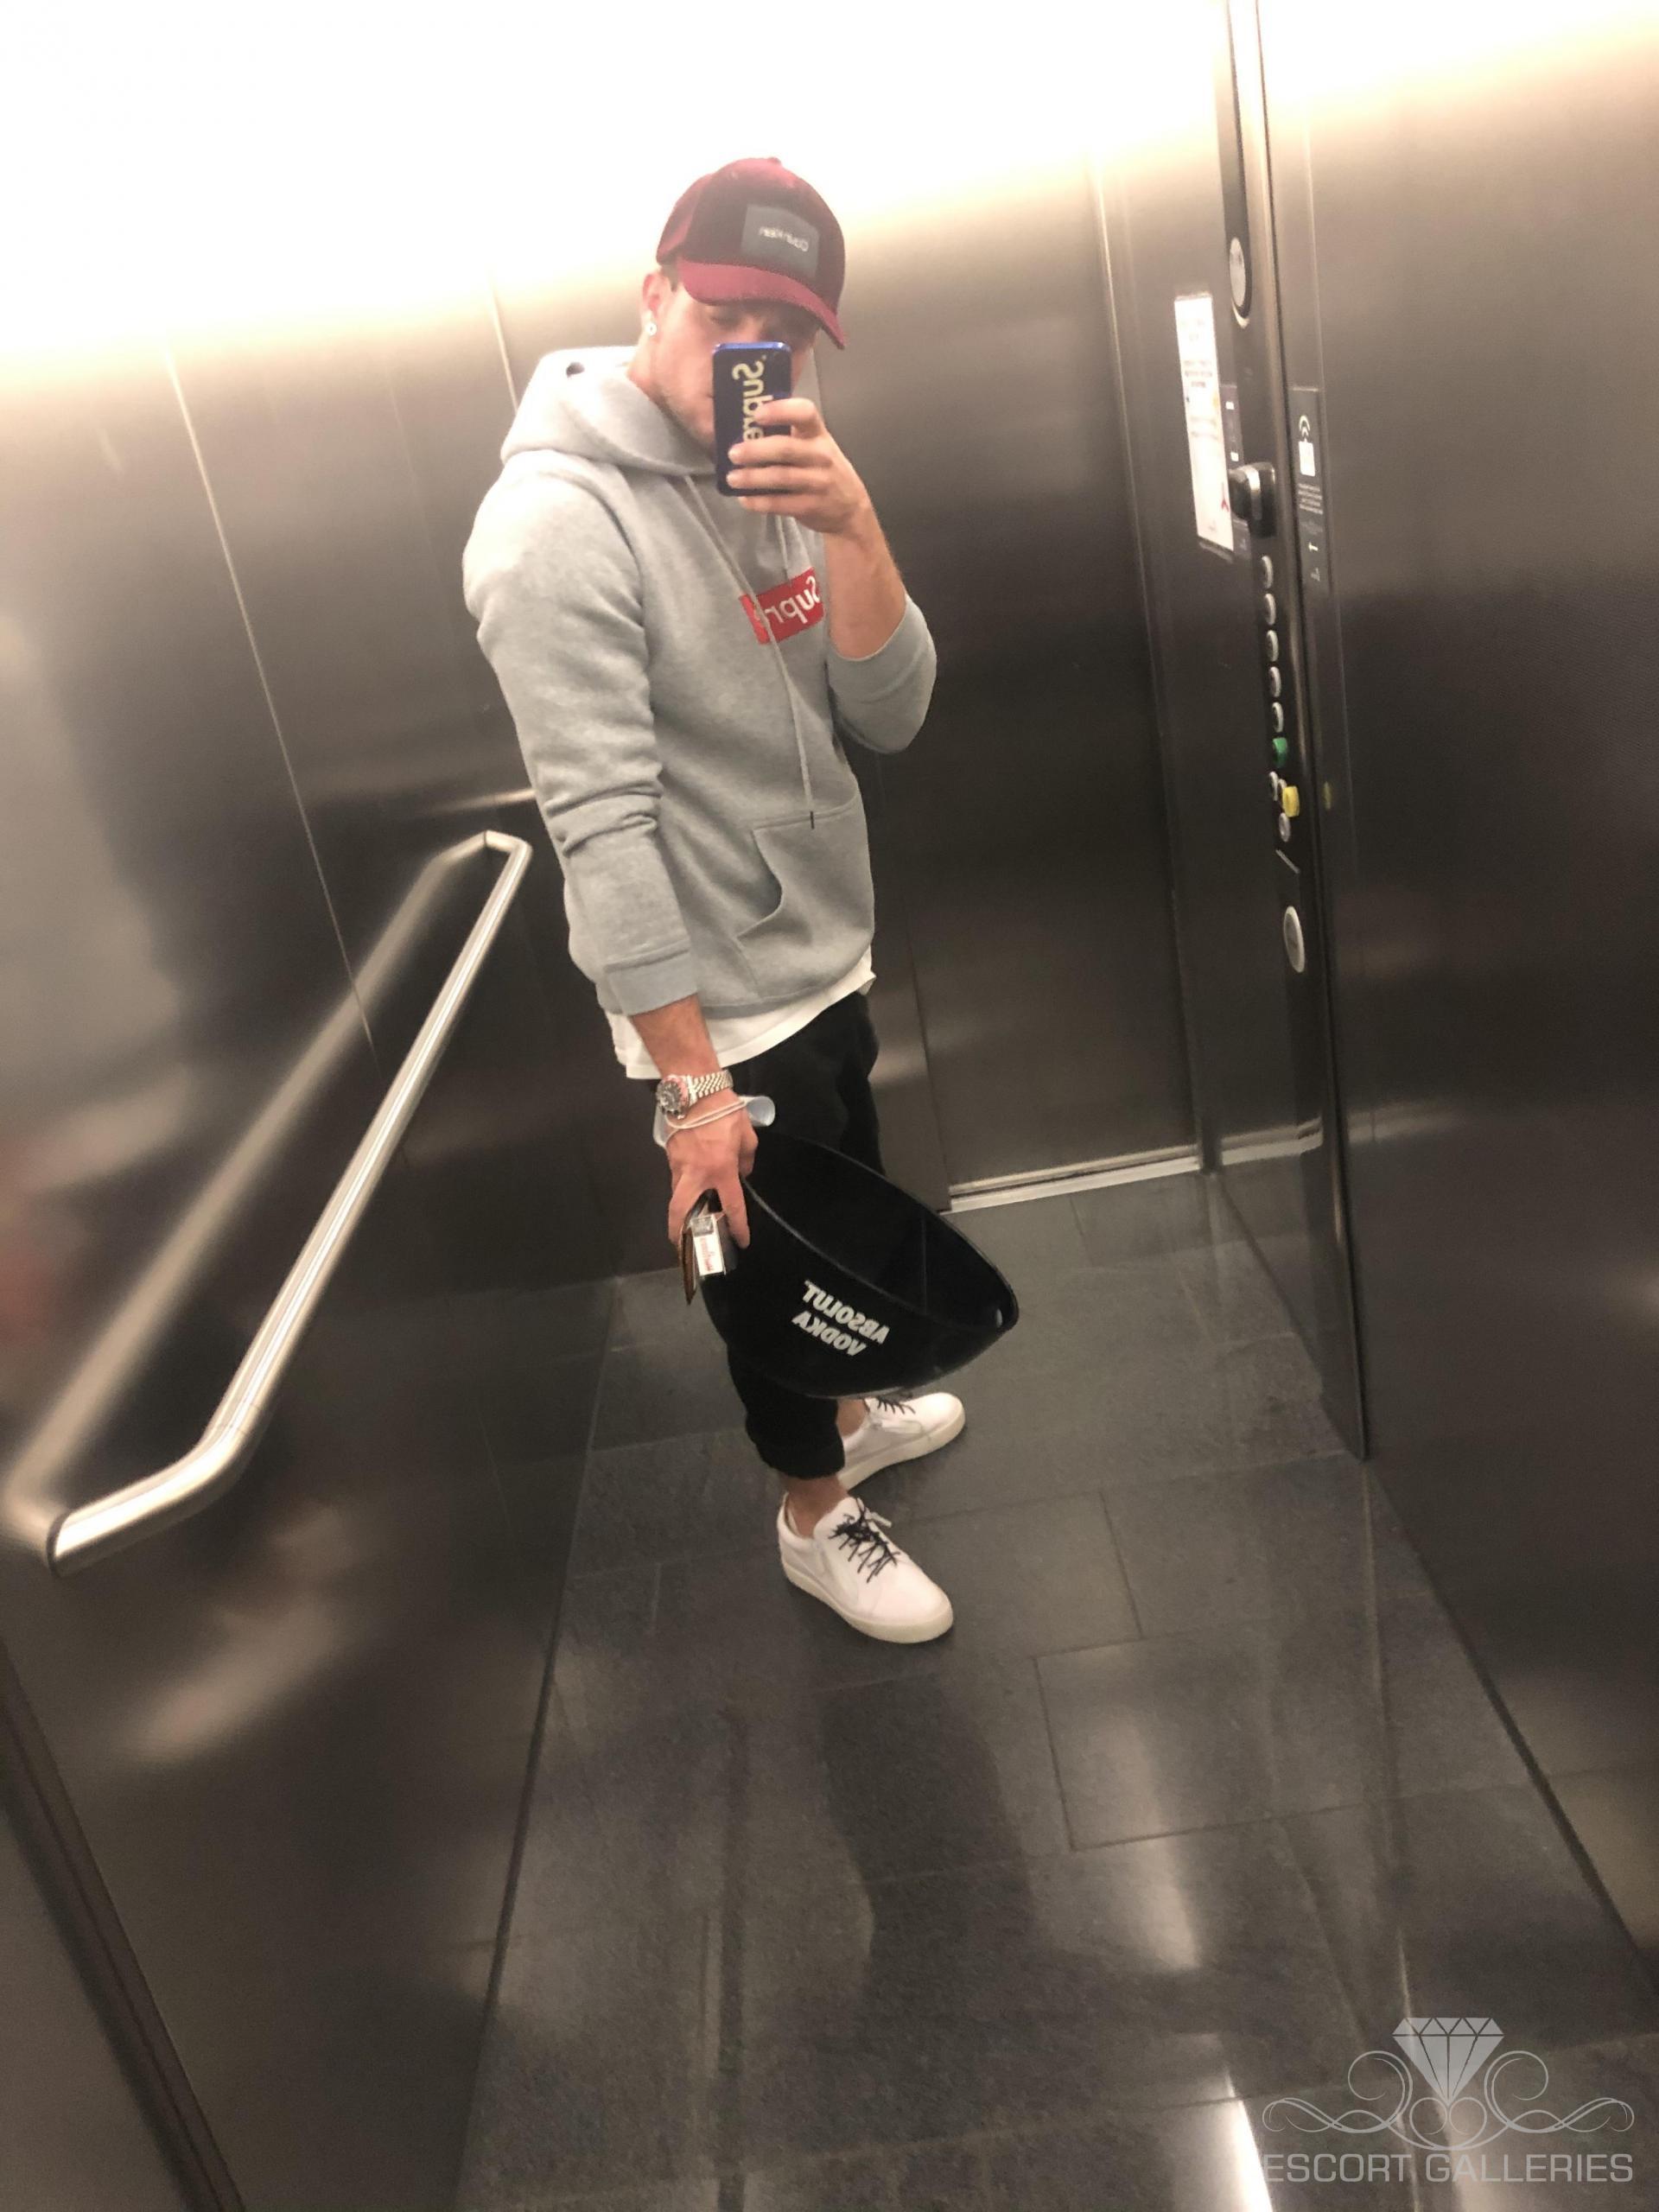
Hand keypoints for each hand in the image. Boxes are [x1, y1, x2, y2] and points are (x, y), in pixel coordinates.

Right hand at [665, 1094, 757, 1249]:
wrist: (695, 1089)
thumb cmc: (724, 1110)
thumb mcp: (747, 1134)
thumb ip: (747, 1158)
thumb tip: (743, 1172)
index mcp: (721, 1170)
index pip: (731, 1206)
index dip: (738, 1227)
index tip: (741, 1241)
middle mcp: (696, 1173)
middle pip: (680, 1211)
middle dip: (679, 1232)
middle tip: (683, 1245)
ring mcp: (678, 1165)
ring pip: (677, 1194)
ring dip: (681, 1209)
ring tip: (689, 1220)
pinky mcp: (670, 1155)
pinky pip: (677, 1177)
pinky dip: (683, 1186)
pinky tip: (691, 1185)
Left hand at [726, 397, 873, 535]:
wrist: (850, 509)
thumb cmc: (823, 470)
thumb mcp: (815, 445)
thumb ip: (789, 435)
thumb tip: (747, 427)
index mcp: (818, 434)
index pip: (805, 413)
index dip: (780, 411)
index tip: (757, 414)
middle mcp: (820, 456)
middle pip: (785, 448)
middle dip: (756, 450)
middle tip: (733, 453)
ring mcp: (818, 482)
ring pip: (781, 477)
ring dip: (753, 477)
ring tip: (732, 478)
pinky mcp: (811, 506)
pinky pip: (781, 504)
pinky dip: (760, 502)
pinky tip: (745, 499)